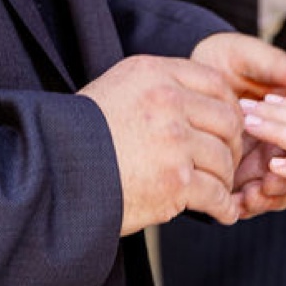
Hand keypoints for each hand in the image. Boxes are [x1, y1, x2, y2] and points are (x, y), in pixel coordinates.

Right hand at [81, 55, 245, 234]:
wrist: (51, 175)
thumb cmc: (79, 136)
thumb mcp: (116, 89)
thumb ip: (157, 87)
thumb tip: (199, 102)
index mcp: (153, 73)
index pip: (215, 83)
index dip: (229, 108)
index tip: (226, 128)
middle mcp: (167, 102)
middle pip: (228, 121)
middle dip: (233, 145)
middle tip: (228, 162)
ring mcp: (173, 142)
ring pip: (223, 160)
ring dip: (226, 179)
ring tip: (220, 189)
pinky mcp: (174, 182)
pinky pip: (215, 195)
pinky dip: (223, 207)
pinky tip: (222, 212)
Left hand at [189, 33, 285, 218]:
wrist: (187, 80)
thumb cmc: (224, 57)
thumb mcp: (249, 56)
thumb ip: (280, 67)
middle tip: (267, 186)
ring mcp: (273, 156)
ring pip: (283, 188)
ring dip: (269, 198)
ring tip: (249, 197)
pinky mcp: (250, 173)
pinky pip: (256, 196)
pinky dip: (247, 203)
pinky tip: (234, 204)